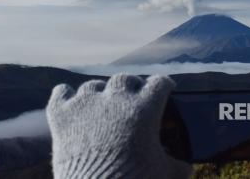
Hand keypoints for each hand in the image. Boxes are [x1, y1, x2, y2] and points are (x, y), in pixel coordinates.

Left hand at [46, 74, 191, 178]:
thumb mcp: (163, 173)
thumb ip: (178, 167)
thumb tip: (188, 170)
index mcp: (144, 108)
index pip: (159, 83)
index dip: (163, 84)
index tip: (164, 89)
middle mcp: (116, 98)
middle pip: (125, 79)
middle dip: (130, 86)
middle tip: (131, 98)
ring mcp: (87, 103)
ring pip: (93, 85)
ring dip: (98, 93)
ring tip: (99, 105)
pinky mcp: (62, 114)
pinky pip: (61, 93)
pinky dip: (65, 97)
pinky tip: (68, 102)